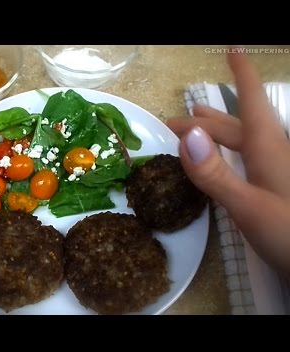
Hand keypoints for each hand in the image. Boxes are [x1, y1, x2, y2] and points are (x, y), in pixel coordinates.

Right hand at [167, 51, 289, 275]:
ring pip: (242, 145)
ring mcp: (275, 174)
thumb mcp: (249, 206)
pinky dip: (224, 157)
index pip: (252, 102)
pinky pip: (244, 163)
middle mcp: (272, 155)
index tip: (233, 51)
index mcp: (268, 149)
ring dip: (214, 135)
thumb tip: (188, 135)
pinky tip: (217, 166)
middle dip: (205, 121)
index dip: (242, 75)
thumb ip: (216, 174)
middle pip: (236, 127)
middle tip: (170, 123)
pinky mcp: (274, 191)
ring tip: (193, 128)